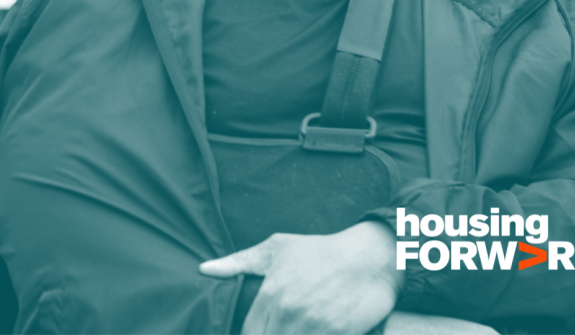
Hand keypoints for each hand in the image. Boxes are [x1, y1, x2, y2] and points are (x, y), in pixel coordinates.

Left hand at [199, 221, 402, 333]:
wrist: (369, 257)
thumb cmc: (320, 251)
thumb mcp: (277, 248)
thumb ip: (239, 262)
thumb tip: (205, 270)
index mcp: (271, 294)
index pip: (248, 333)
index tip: (254, 333)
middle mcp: (289, 312)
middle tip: (278, 330)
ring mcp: (315, 326)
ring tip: (293, 331)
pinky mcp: (340, 334)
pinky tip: (313, 334)